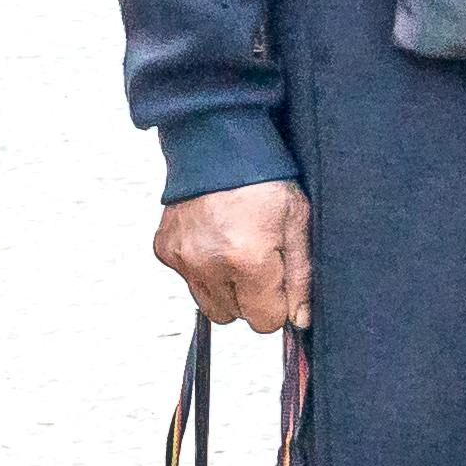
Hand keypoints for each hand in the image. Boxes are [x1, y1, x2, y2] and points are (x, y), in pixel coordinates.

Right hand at [150, 178, 314, 334]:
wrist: (216, 144)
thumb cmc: (263, 181)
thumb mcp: (297, 224)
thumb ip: (300, 278)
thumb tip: (299, 320)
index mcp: (248, 261)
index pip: (264, 322)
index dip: (277, 303)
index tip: (278, 278)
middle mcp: (209, 265)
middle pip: (235, 316)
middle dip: (250, 297)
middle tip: (258, 260)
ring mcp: (182, 258)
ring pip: (209, 304)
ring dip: (224, 288)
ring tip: (235, 250)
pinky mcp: (165, 249)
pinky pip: (187, 279)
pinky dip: (201, 268)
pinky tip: (213, 239)